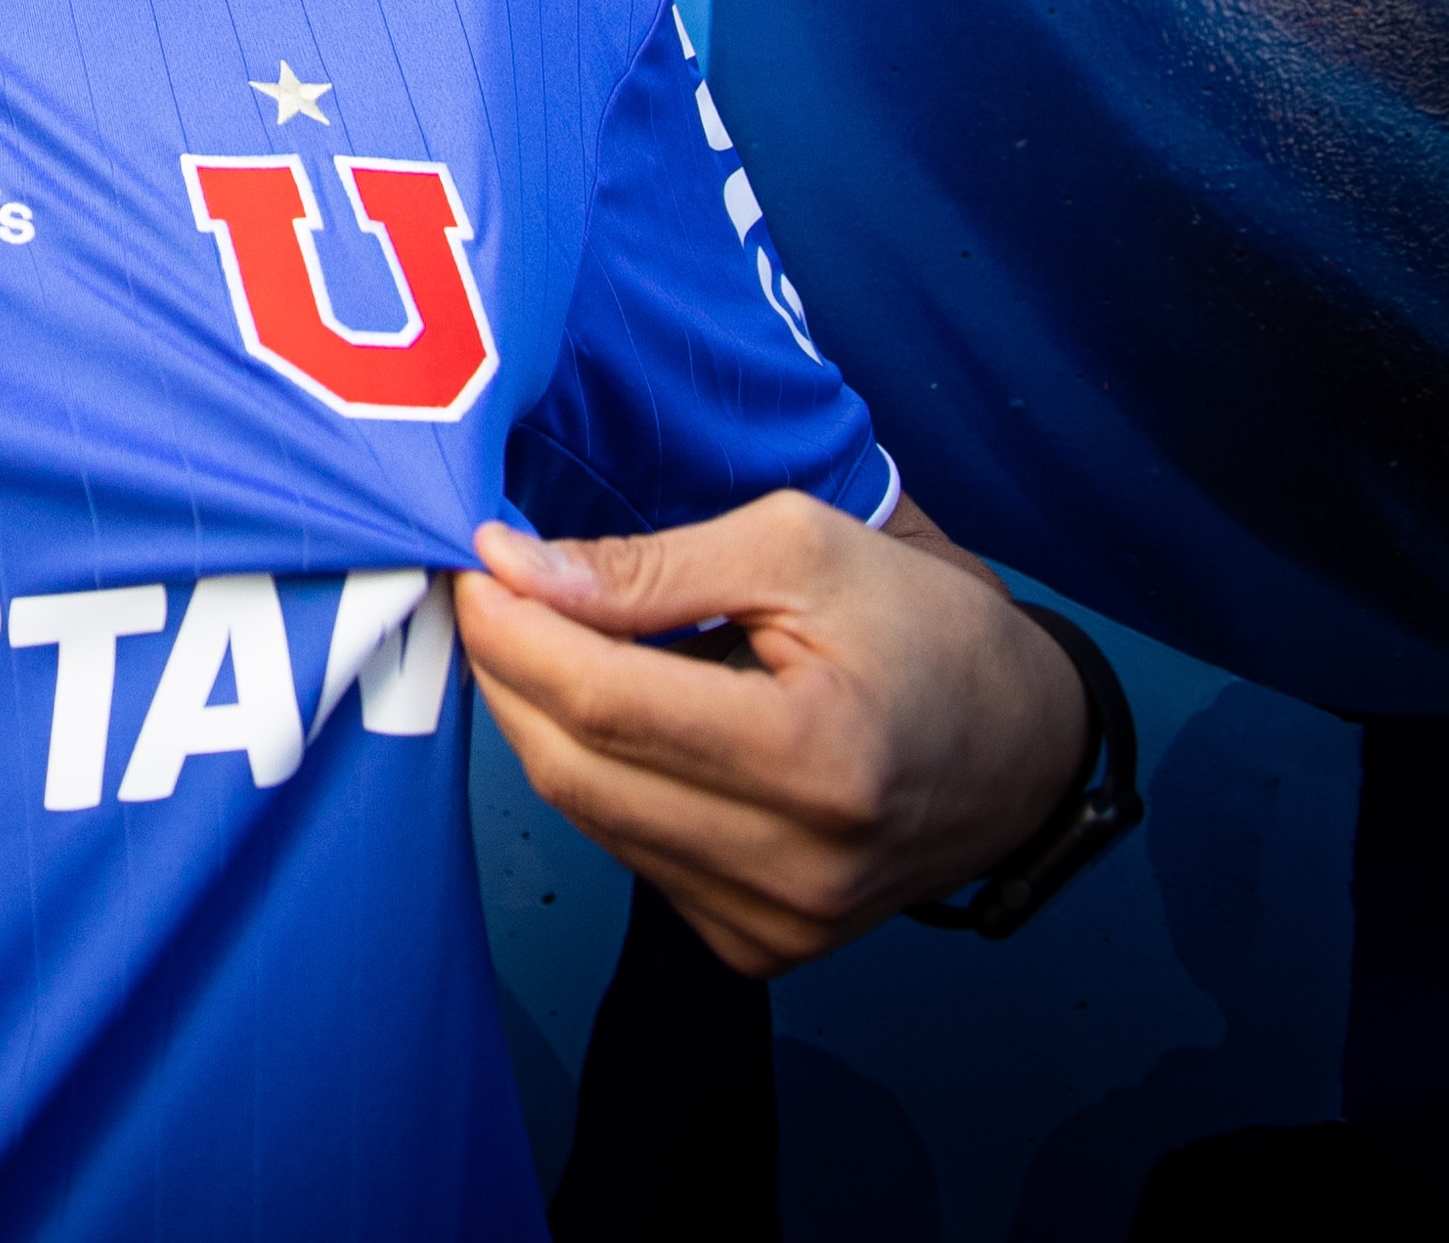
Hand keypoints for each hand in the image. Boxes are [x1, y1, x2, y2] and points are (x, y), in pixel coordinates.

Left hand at [454, 490, 1090, 974]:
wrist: (1020, 748)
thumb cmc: (918, 628)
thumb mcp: (797, 550)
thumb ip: (650, 566)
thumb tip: (516, 565)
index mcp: (818, 759)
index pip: (606, 703)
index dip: (516, 630)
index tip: (475, 563)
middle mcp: (797, 868)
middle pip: (577, 772)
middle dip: (508, 673)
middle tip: (491, 592)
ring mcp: (779, 923)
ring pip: (590, 819)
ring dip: (544, 722)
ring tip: (549, 639)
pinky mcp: (761, 947)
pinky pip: (632, 855)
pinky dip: (603, 780)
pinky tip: (622, 719)